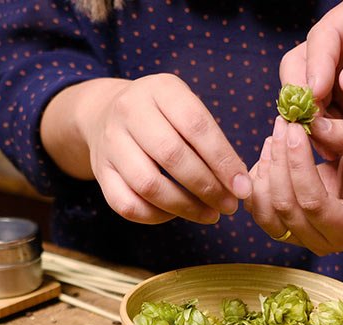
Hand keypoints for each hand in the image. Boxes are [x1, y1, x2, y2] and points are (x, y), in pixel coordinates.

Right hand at [51, 74, 251, 224]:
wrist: (106, 113)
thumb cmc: (163, 116)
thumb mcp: (186, 109)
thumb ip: (212, 140)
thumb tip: (239, 184)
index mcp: (161, 89)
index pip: (196, 126)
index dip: (223, 161)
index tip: (242, 187)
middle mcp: (130, 111)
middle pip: (172, 156)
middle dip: (207, 187)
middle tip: (230, 206)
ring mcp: (110, 142)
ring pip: (148, 184)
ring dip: (185, 207)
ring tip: (210, 215)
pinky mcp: (100, 171)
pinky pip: (127, 204)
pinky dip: (156, 216)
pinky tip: (177, 214)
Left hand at [244, 115, 342, 254]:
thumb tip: (314, 123)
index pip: (313, 203)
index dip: (299, 164)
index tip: (294, 129)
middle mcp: (322, 243)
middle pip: (285, 206)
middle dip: (279, 161)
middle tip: (282, 124)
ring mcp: (300, 239)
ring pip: (264, 211)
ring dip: (265, 169)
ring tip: (275, 137)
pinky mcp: (283, 228)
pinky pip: (257, 208)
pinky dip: (257, 179)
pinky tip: (270, 153)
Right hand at [280, 0, 342, 133]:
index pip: (325, 36)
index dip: (316, 64)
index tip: (317, 93)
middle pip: (300, 63)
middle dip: (299, 92)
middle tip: (307, 120)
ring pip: (306, 95)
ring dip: (307, 118)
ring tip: (319, 140)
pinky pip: (324, 121)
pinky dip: (321, 136)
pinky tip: (330, 151)